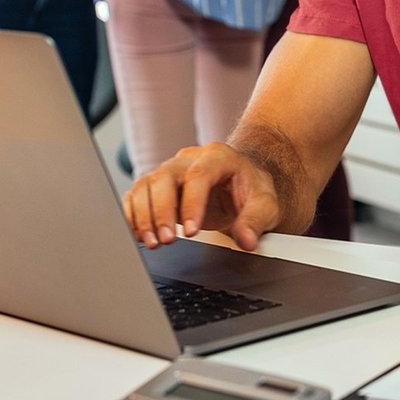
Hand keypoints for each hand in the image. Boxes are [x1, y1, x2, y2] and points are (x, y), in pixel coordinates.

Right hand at [124, 142, 282, 251]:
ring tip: (152, 243)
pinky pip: (137, 195)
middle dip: (161, 211)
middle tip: (166, 240)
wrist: (243, 181)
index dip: (191, 203)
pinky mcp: (157, 185)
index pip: (199, 175)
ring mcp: (171, 170)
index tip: (190, 232)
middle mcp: (189, 159)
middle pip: (165, 177)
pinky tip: (138, 235)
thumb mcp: (265, 204)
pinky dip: (133, 215)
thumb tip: (246, 240)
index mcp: (217, 157)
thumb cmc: (252, 189)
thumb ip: (256, 220)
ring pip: (146, 185)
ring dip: (144, 216)